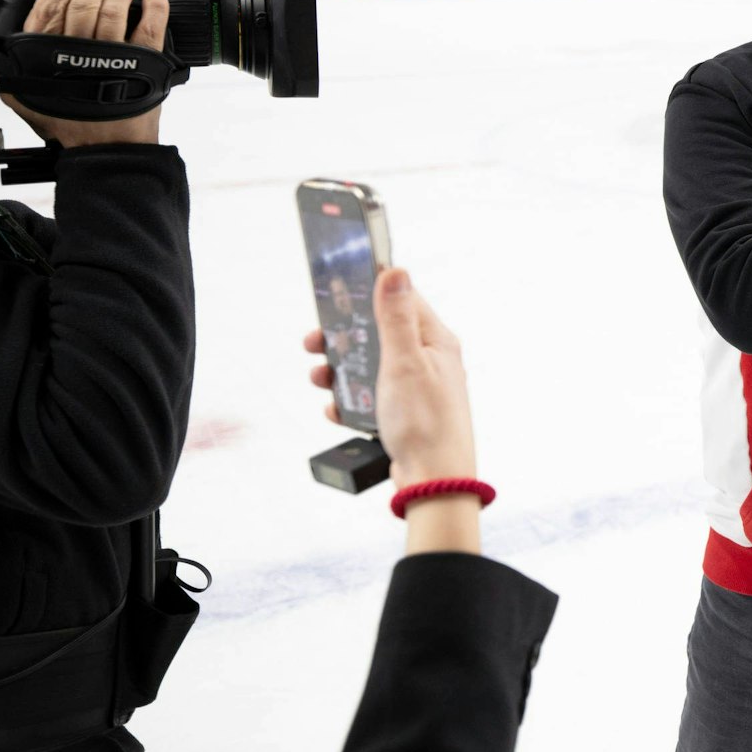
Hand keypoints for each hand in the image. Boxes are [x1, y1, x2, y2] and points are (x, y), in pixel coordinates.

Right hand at [0, 0, 169, 147]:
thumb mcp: (19, 94)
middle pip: (84, 2)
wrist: (104, 149)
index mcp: (46, 52)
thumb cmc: (64, 121)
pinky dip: (155, 8)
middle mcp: (77, 50)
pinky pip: (150, 29)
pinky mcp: (143, 64)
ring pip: (114, 10)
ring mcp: (113, 56)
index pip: (50, 5)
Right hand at [306, 268, 475, 487]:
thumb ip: (396, 319)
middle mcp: (429, 361)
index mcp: (436, 341)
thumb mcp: (405, 363)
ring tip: (320, 379)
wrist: (433, 481)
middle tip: (314, 344)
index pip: (402, 301)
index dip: (368, 295)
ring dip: (342, 372)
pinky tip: (337, 410)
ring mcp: (416, 388)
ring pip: (370, 368)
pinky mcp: (404, 413)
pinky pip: (371, 399)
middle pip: (379, 335)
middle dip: (344, 338)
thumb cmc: (425, 422)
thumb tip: (396, 271)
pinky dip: (351, 402)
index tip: (337, 296)